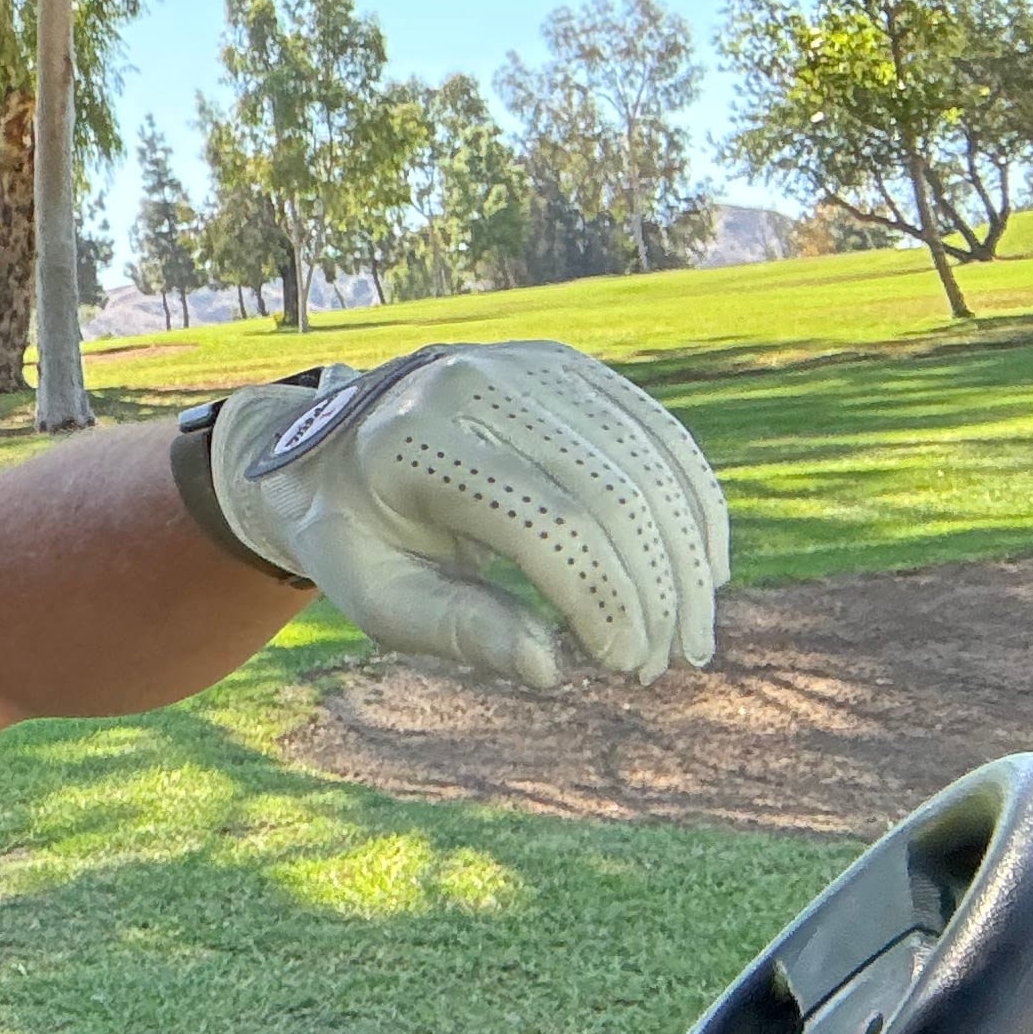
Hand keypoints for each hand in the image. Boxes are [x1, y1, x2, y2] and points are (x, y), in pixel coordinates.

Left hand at [216, 340, 727, 685]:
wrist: (329, 443)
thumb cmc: (354, 532)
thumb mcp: (373, 592)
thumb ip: (455, 628)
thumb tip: (549, 668)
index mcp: (415, 441)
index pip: (546, 524)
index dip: (603, 600)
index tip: (620, 665)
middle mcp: (475, 386)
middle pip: (611, 493)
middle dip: (655, 591)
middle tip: (661, 665)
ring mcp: (525, 365)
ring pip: (648, 461)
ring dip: (687, 559)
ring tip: (690, 639)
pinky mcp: (564, 366)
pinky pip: (657, 433)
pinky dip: (693, 506)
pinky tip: (704, 573)